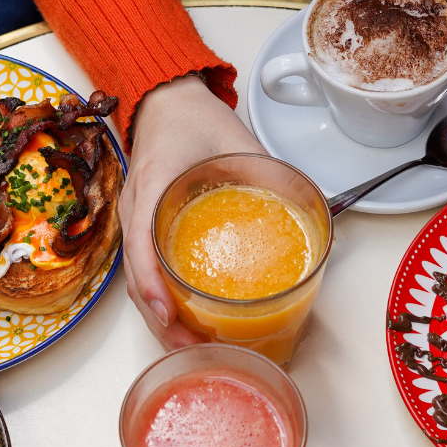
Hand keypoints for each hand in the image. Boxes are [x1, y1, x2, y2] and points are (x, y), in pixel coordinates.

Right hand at [119, 75, 267, 348]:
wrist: (166, 100)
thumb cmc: (195, 119)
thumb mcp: (237, 141)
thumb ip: (268, 172)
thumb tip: (311, 206)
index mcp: (153, 184)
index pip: (141, 242)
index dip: (152, 282)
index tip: (169, 312)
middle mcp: (136, 209)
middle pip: (136, 277)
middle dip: (160, 318)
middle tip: (191, 346)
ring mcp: (136, 221)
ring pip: (137, 281)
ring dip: (159, 317)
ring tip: (189, 344)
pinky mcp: (143, 229)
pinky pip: (144, 271)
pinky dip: (159, 300)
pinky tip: (182, 319)